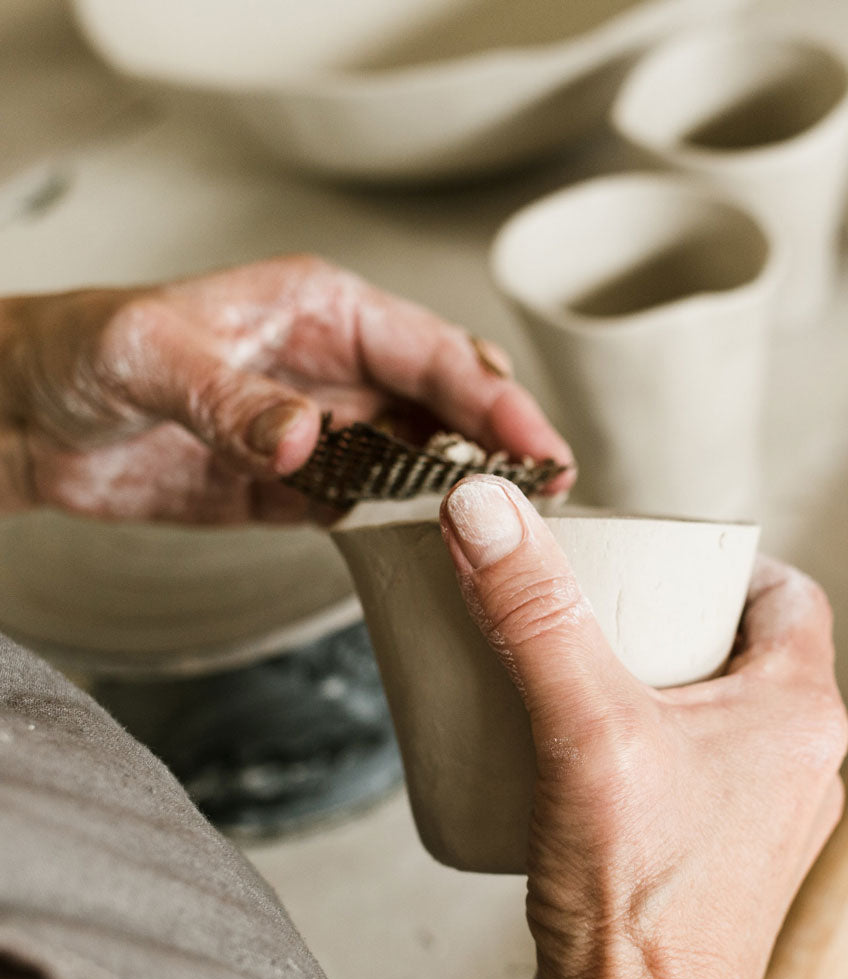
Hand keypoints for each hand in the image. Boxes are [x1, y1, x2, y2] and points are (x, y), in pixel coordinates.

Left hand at [0, 255, 572, 523]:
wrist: (24, 419)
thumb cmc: (79, 349)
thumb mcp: (152, 355)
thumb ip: (232, 397)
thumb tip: (305, 436)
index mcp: (321, 311)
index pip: (432, 351)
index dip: (491, 398)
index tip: (533, 445)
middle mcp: (333, 369)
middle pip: (444, 408)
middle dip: (499, 447)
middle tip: (546, 493)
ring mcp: (319, 432)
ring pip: (416, 461)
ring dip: (457, 494)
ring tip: (502, 532)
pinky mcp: (292, 490)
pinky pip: (365, 508)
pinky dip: (400, 529)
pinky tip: (429, 549)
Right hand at [438, 476, 847, 978]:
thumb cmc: (642, 907)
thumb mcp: (585, 730)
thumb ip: (535, 613)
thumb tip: (486, 510)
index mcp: (798, 714)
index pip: (782, 594)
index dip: (718, 561)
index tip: (645, 553)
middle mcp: (792, 763)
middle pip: (733, 648)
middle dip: (661, 618)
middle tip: (587, 605)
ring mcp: (753, 817)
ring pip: (703, 712)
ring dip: (641, 683)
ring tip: (565, 669)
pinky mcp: (706, 858)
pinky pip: (678, 770)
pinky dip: (629, 744)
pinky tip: (565, 752)